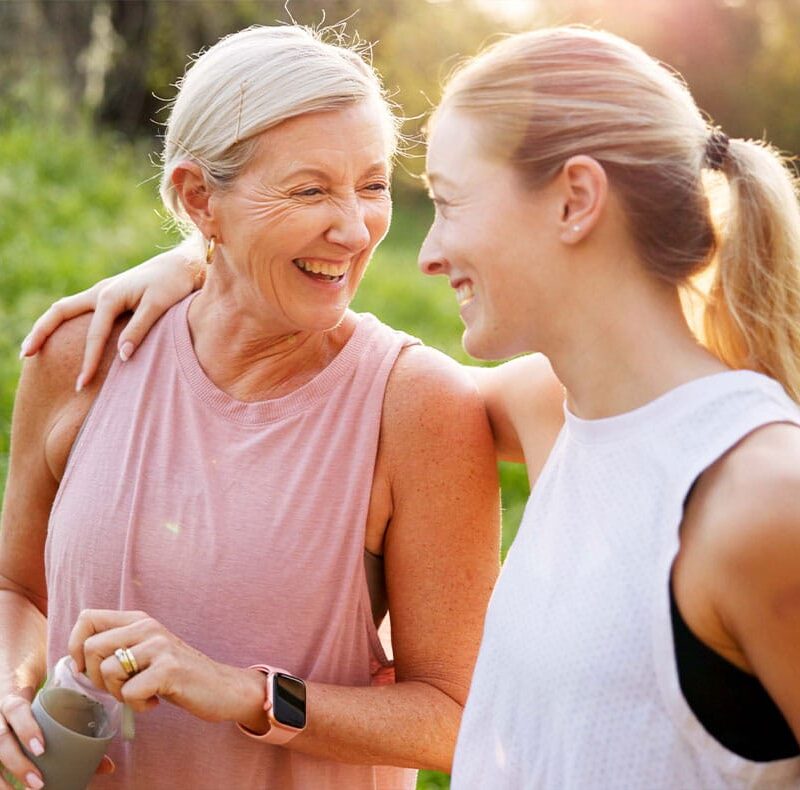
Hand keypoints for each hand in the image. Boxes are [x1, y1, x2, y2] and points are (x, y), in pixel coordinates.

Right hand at [0, 689, 113, 788]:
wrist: (14, 668)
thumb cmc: (42, 685)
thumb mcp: (59, 695)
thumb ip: (78, 718)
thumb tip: (108, 765)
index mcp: (16, 695)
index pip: (17, 709)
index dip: (27, 728)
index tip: (42, 748)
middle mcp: (0, 713)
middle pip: (1, 738)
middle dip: (18, 763)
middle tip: (39, 782)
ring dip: (4, 779)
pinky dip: (0, 780)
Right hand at [19, 244, 202, 390]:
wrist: (184, 265)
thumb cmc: (174, 285)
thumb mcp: (159, 306)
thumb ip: (139, 330)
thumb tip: (122, 356)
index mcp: (110, 296)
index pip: (92, 336)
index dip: (86, 362)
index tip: (81, 384)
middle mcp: (100, 292)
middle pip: (59, 312)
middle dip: (41, 334)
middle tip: (25, 356)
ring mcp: (102, 292)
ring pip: (65, 308)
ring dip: (47, 326)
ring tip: (33, 348)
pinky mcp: (109, 295)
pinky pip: (79, 310)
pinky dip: (65, 323)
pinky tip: (64, 338)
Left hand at [68, 610, 263, 726]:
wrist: (221, 687)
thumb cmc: (176, 675)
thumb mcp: (146, 652)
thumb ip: (118, 647)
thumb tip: (74, 661)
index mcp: (138, 619)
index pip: (87, 617)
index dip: (75, 645)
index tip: (88, 668)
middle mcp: (148, 626)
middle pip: (91, 647)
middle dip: (97, 678)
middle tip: (120, 687)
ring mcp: (160, 645)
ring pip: (108, 671)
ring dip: (118, 694)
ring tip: (140, 695)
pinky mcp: (169, 668)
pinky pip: (129, 692)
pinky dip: (137, 706)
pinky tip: (155, 702)